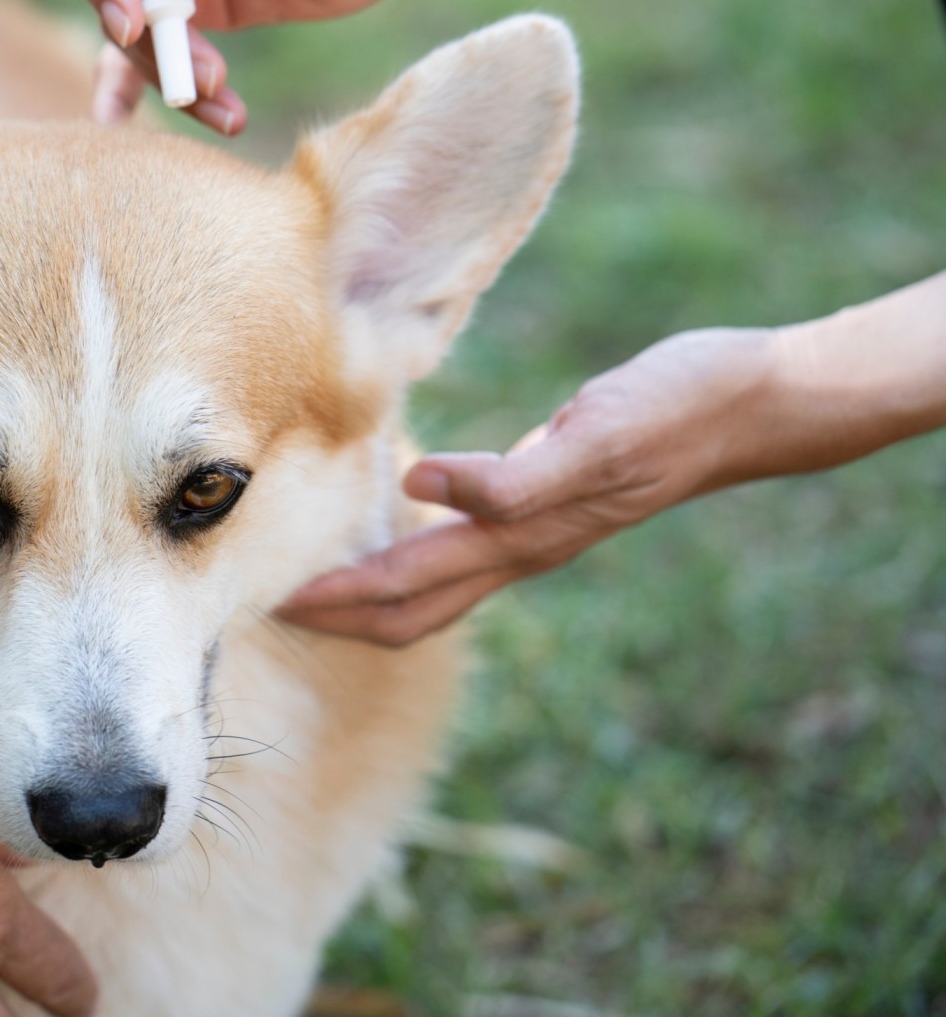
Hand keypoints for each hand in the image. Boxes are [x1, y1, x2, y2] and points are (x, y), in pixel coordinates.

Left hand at [275, 328, 782, 646]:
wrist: (749, 402)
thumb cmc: (673, 411)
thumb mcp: (593, 438)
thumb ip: (511, 477)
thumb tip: (420, 487)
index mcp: (520, 537)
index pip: (402, 589)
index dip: (334, 604)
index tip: (270, 604)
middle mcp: (522, 546)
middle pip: (412, 608)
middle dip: (340, 616)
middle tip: (270, 606)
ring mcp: (539, 529)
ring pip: (439, 586)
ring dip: (373, 593)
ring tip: (317, 578)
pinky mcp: (551, 497)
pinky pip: (468, 543)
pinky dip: (419, 547)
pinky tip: (400, 517)